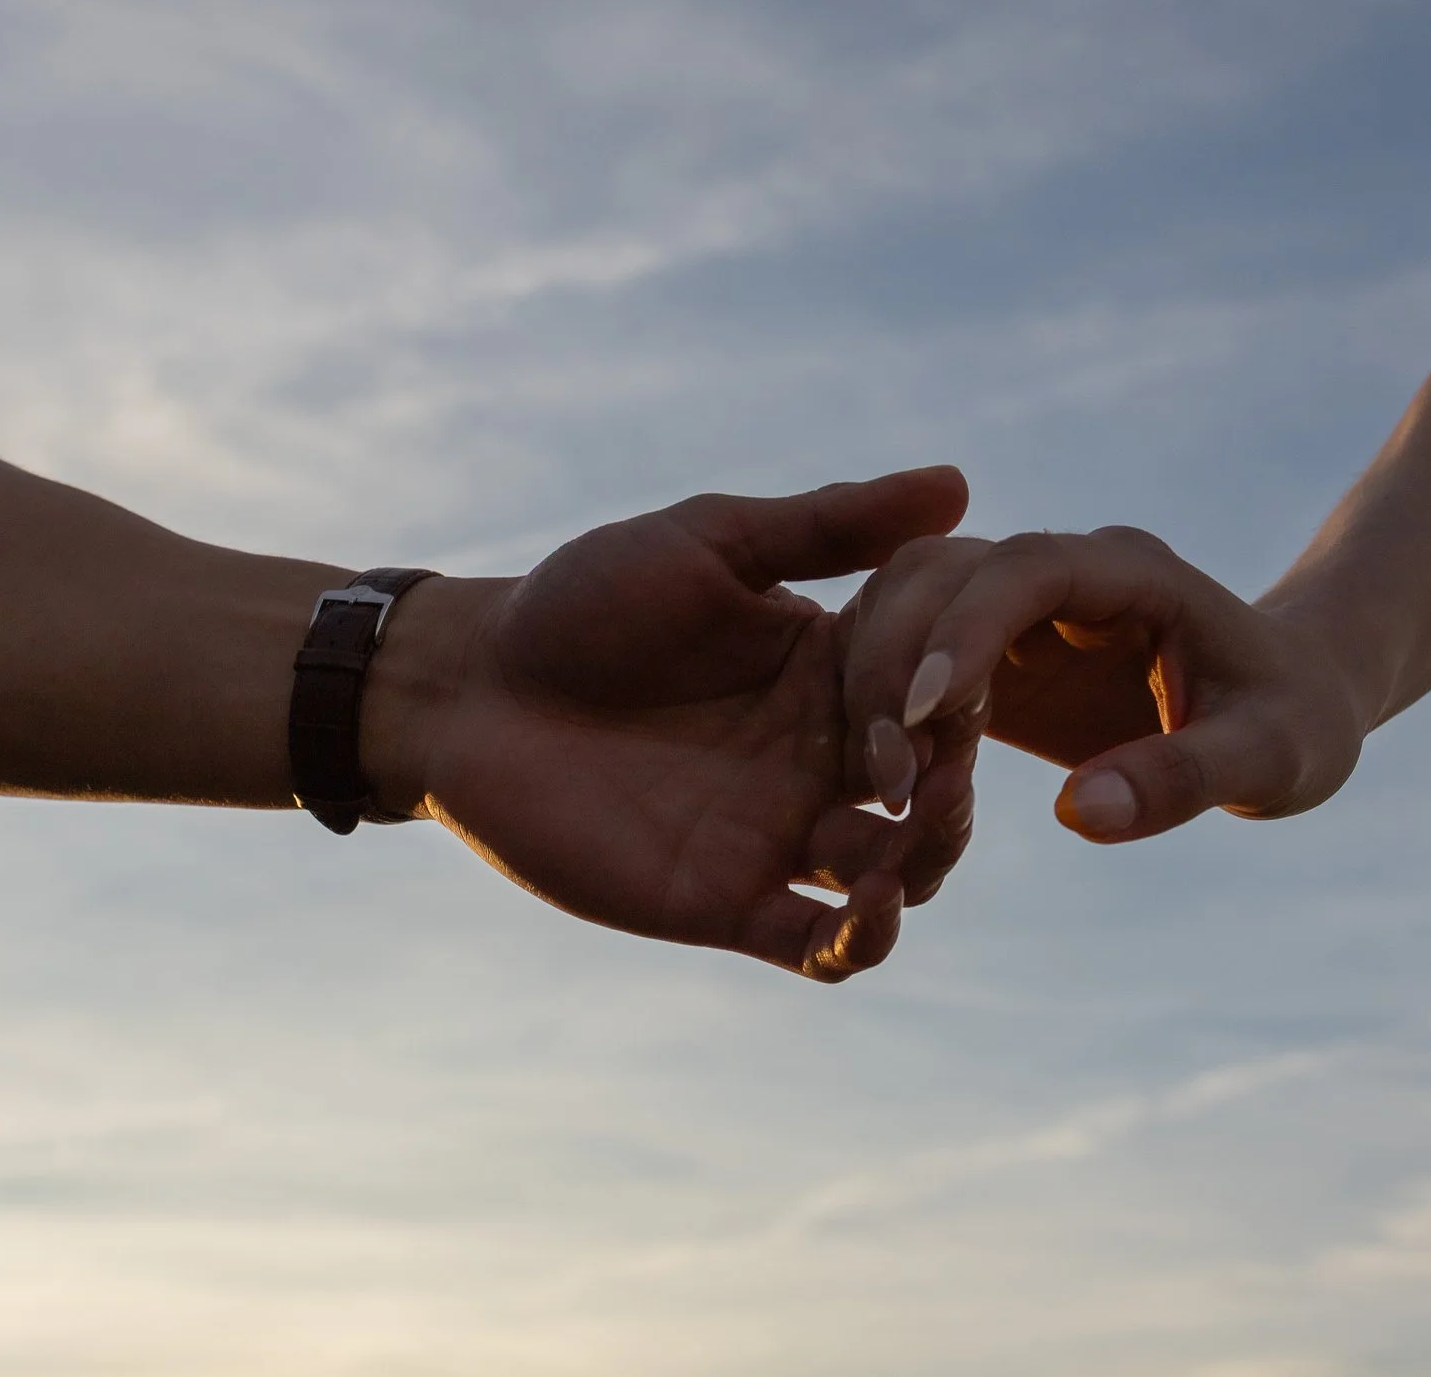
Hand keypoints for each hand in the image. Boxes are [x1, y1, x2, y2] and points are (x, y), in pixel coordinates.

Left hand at [374, 468, 977, 980]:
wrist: (472, 687)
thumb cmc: (583, 598)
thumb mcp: (710, 543)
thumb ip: (828, 525)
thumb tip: (959, 484)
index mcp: (828, 672)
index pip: (930, 691)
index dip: (950, 694)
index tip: (943, 686)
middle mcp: (818, 757)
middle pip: (931, 793)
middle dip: (948, 792)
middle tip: (933, 778)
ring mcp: (777, 835)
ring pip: (897, 873)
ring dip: (923, 863)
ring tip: (902, 836)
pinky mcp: (728, 902)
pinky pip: (822, 947)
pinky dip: (864, 942)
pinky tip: (866, 908)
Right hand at [840, 526, 1370, 843]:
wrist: (1289, 702)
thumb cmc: (1294, 720)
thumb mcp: (1269, 757)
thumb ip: (1180, 778)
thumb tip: (1079, 812)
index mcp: (1131, 571)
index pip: (1026, 570)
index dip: (965, 629)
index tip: (924, 712)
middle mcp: (1063, 573)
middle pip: (939, 573)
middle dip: (895, 660)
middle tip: (888, 777)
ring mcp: (1018, 608)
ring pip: (906, 603)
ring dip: (876, 681)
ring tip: (888, 785)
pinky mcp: (992, 653)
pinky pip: (911, 659)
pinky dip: (887, 710)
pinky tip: (897, 784)